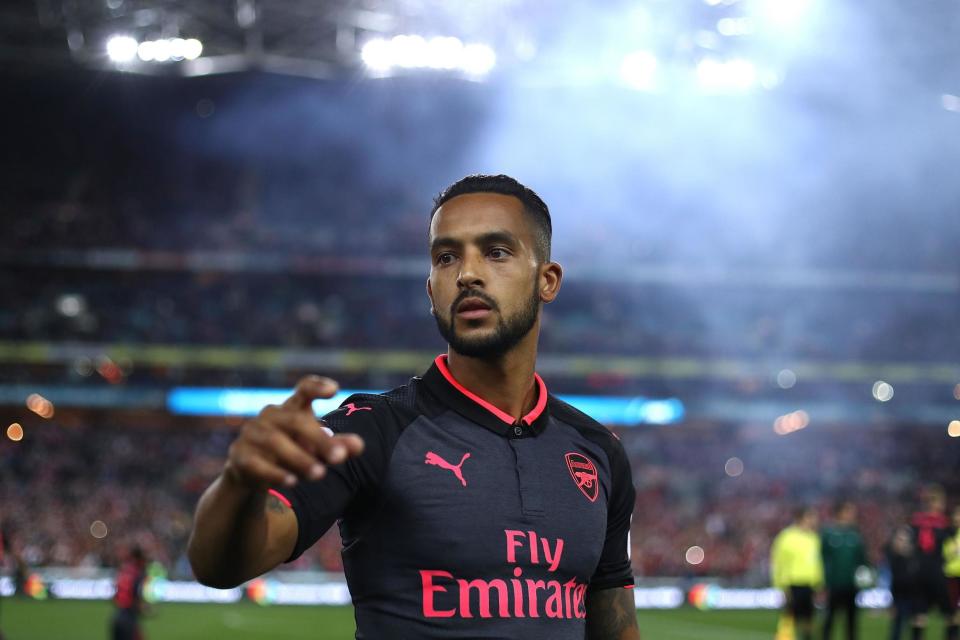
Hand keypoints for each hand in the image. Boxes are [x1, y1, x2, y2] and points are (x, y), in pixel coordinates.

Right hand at [223, 375, 364, 488]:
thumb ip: (337, 446)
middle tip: (340, 457)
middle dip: (319, 440)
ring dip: (300, 459)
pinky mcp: (239, 457)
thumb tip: (359, 446)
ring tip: (320, 474)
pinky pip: (257, 464)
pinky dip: (274, 474)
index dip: (316, 386)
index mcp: (291, 408)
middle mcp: (270, 416)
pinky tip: (291, 482)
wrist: (250, 471)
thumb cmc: (291, 450)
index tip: (333, 389)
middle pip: (296, 422)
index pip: (303, 389)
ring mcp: (252, 434)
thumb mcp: (315, 448)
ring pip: (277, 444)